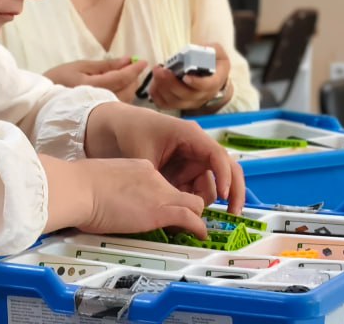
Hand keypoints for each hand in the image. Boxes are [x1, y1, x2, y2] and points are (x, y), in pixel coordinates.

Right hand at [40, 156, 208, 237]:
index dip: (165, 197)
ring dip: (196, 218)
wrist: (79, 189)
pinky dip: (199, 228)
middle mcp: (154, 176)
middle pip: (180, 191)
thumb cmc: (79, 188)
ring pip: (193, 203)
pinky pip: (191, 218)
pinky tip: (200, 235)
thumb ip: (112, 189)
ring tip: (197, 230)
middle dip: (186, 206)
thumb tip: (108, 202)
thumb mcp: (101, 182)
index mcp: (139, 167)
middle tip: (185, 222)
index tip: (161, 209)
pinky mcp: (160, 211)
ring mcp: (159, 193)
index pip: (161, 182)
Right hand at [45, 57, 148, 102]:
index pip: (119, 78)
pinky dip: (124, 94)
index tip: (144, 62)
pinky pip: (117, 104)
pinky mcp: (98, 116)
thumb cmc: (60, 78)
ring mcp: (98, 110)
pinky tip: (120, 87)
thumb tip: (128, 60)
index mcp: (90, 86)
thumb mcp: (81, 66)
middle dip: (133, 78)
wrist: (43, 100)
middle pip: (125, 90)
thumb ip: (106, 65)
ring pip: (124, 99)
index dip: (134, 70)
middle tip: (134, 66)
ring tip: (127, 75)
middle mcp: (96, 101)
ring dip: (130, 86)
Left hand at [84, 103, 244, 213]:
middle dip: (232, 192)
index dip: (224, 176)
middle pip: (225, 169)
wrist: (111, 127)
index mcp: (190, 135)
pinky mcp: (181, 173)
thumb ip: (158, 179)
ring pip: (209, 184)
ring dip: (202, 201)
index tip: (224, 197)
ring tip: (187, 215)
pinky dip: (190, 202)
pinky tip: (180, 213)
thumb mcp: (143, 154)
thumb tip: (170, 204)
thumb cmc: (129, 131)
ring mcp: (190, 161)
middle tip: (233, 215)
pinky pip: (193, 190)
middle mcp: (195, 148)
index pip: (217, 156)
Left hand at [149, 43, 231, 111]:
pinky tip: (154, 83)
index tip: (185, 76)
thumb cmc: (213, 61)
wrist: (210, 75)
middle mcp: (203, 95)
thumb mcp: (216, 51)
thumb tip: (200, 48)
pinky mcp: (179, 103)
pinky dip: (157, 95)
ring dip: (162, 88)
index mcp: (214, 82)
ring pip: (174, 101)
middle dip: (171, 83)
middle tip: (161, 70)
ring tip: (156, 72)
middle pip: (186, 95)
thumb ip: (211, 48)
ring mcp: (190, 102)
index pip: (207, 86)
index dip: (196, 83)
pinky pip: (165, 104)